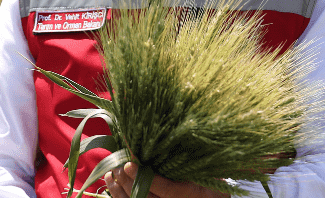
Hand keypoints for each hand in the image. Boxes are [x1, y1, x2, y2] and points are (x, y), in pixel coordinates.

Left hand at [103, 162, 228, 197]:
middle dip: (129, 182)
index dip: (146, 179)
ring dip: (120, 189)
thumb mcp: (202, 164)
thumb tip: (164, 133)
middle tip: (119, 165)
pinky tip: (112, 182)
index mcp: (193, 192)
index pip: (167, 190)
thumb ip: (187, 154)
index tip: (131, 164)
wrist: (212, 196)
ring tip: (112, 173)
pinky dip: (119, 194)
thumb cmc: (208, 174)